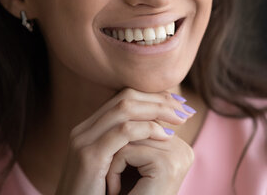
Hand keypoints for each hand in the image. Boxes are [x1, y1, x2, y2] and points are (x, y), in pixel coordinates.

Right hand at [55, 88, 194, 194]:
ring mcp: (83, 141)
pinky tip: (166, 135)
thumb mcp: (111, 169)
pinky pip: (123, 132)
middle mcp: (82, 130)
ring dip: (157, 111)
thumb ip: (125, 148)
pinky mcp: (89, 157)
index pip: (123, 98)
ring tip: (180, 120)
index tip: (178, 104)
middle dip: (159, 100)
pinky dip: (148, 129)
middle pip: (125, 97)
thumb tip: (160, 132)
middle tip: (184, 108)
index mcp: (88, 130)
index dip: (153, 97)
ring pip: (125, 108)